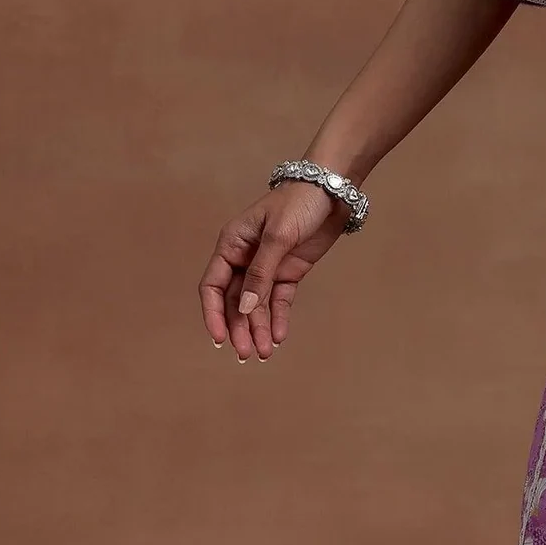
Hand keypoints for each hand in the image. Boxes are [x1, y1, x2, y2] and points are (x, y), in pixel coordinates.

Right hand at [199, 181, 351, 361]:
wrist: (332, 190)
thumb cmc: (298, 202)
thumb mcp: (277, 236)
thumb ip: (260, 273)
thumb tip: (244, 308)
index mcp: (232, 245)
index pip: (213, 285)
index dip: (213, 314)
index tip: (220, 338)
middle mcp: (245, 258)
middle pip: (234, 301)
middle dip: (239, 328)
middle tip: (246, 354)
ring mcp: (267, 267)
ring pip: (256, 305)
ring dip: (258, 328)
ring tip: (264, 353)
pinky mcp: (289, 272)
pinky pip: (278, 300)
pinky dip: (277, 318)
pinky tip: (278, 336)